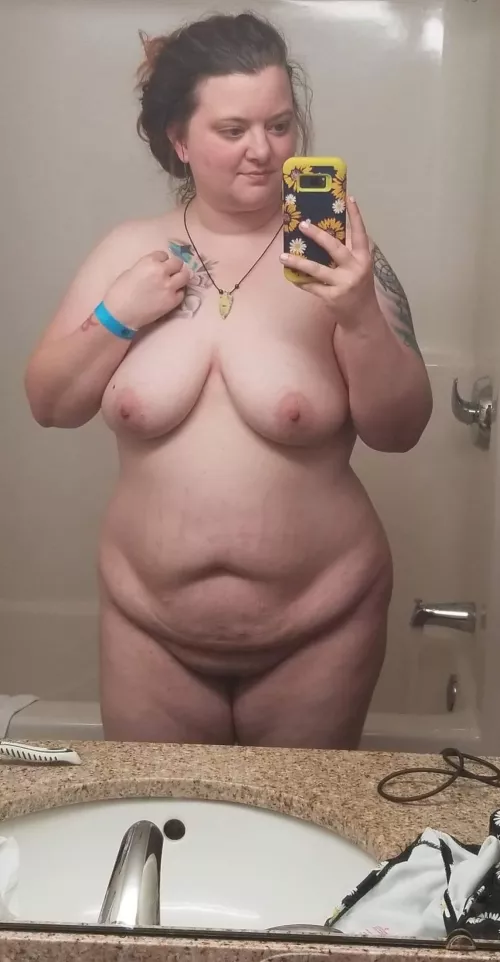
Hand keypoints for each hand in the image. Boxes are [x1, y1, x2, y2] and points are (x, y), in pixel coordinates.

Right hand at [104, 251, 190, 329]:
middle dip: (175, 267)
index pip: (164, 255)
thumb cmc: (119, 292)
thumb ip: (146, 268)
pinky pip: (182, 293)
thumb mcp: (131, 272)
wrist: (119, 314)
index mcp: (149, 261)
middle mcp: (162, 271)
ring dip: (181, 278)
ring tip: (176, 283)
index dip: (162, 261)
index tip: (159, 267)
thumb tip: (154, 271)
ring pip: (185, 276)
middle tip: (171, 274)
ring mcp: (169, 287)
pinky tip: (170, 296)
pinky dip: (178, 293)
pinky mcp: (173, 301)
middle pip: (178, 263)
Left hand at [280, 197, 378, 327]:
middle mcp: (355, 269)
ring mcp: (343, 284)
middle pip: (335, 248)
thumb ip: (347, 253)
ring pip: (317, 269)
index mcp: (364, 258)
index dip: (356, 216)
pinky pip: (311, 286)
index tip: (349, 199)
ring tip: (283, 256)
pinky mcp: (332, 297)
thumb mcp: (359, 268)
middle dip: (318, 235)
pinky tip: (290, 276)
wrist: (363, 317)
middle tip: (303, 225)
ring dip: (298, 262)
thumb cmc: (358, 288)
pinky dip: (300, 281)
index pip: (361, 233)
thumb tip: (324, 234)